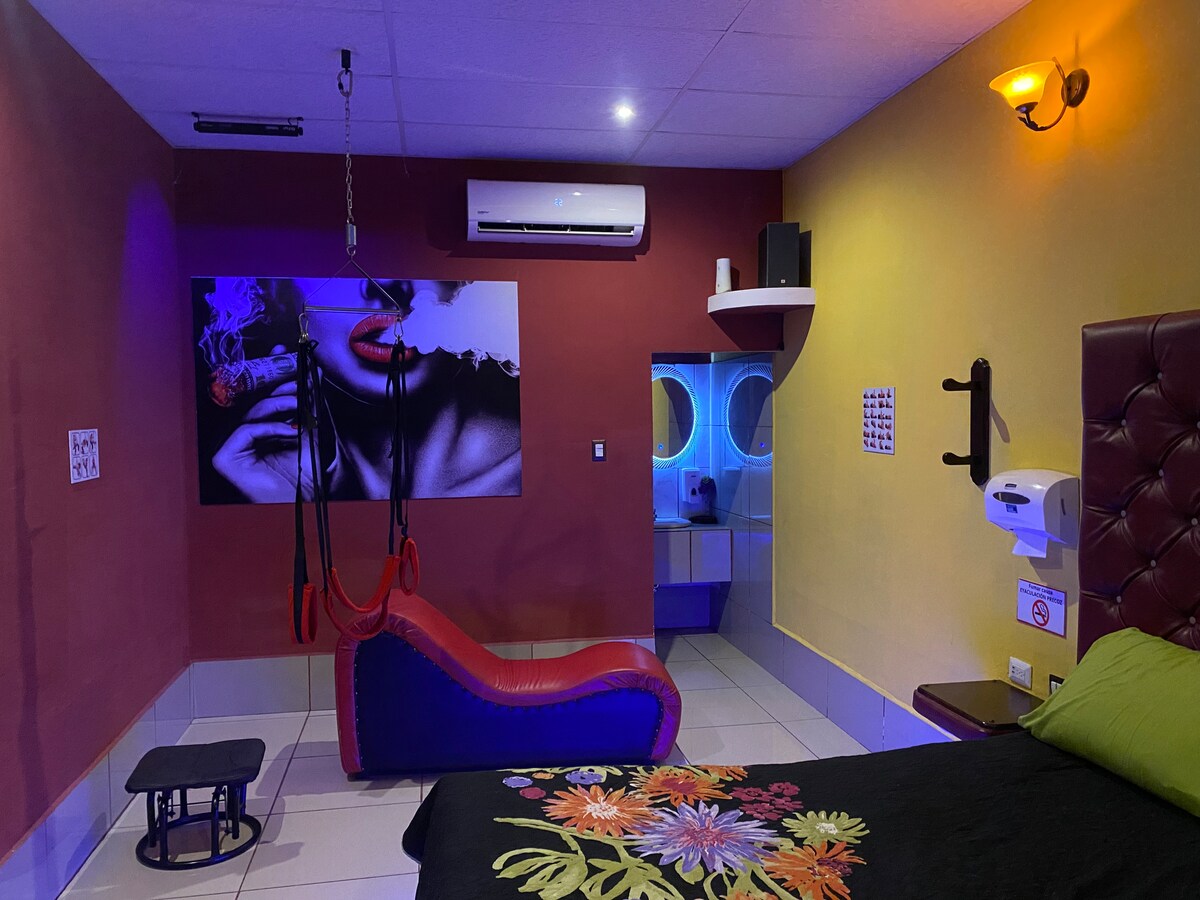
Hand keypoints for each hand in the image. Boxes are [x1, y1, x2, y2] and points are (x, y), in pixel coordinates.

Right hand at [212, 377, 313, 502]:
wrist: (302, 503)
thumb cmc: (304, 474)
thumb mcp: (307, 430)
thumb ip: (305, 405)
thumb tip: (312, 375)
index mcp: (257, 429)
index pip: (262, 397)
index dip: (273, 378)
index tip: (289, 360)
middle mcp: (241, 436)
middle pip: (256, 401)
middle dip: (280, 388)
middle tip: (301, 381)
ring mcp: (230, 447)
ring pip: (251, 413)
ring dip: (280, 405)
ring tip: (302, 406)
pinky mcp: (224, 459)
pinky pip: (246, 432)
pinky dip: (270, 428)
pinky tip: (291, 431)